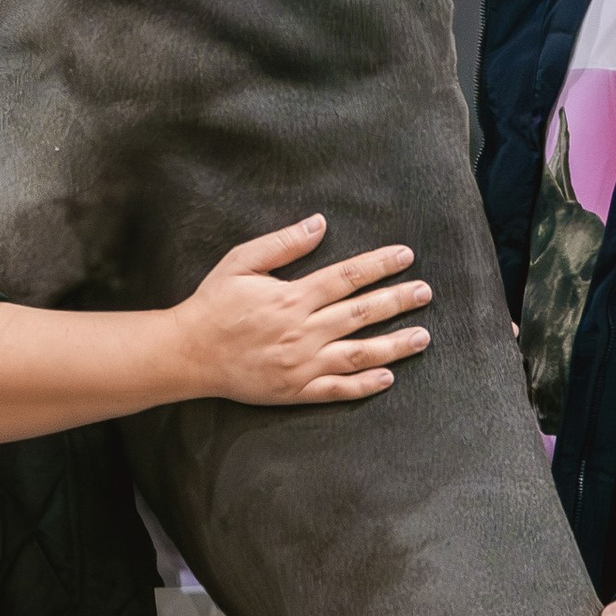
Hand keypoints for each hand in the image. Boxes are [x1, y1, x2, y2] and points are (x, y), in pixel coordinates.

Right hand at [170, 215, 429, 407]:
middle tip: (426, 292)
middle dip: (398, 300)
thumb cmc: (213, 304)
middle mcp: (304, 332)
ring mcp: (302, 365)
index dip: (380, 265)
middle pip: (362, 313)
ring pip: (359, 354)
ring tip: (423, 336)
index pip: (347, 277)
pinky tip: (389, 377)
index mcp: (292, 298)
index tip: (406, 256)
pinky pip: (338, 390)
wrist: (189, 354)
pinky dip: (365, 385)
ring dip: (394, 345)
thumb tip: (320, 224)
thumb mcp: (241, 262)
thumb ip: (282, 243)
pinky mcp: (296, 391)